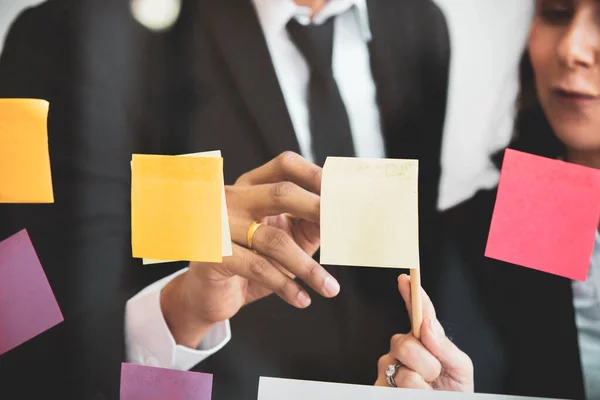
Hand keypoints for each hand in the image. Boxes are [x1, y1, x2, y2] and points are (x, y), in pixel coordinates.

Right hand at [160, 152, 339, 347]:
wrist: (208, 293)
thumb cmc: (251, 260)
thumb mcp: (283, 237)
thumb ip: (308, 223)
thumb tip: (343, 217)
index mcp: (251, 186)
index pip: (285, 165)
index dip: (316, 175)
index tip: (342, 193)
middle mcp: (233, 197)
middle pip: (282, 193)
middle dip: (318, 210)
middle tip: (345, 230)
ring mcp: (220, 224)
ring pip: (275, 239)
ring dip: (308, 268)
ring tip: (329, 287)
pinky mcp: (213, 254)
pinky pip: (258, 268)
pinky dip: (285, 286)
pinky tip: (301, 299)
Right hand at [375, 274, 473, 391]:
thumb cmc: (453, 390)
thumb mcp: (460, 368)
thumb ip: (445, 346)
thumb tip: (427, 323)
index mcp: (423, 339)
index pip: (415, 313)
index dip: (410, 295)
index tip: (405, 279)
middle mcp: (402, 349)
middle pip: (404, 343)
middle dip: (427, 362)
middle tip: (435, 376)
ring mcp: (388, 367)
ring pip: (402, 368)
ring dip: (422, 384)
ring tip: (427, 389)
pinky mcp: (380, 386)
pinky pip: (396, 387)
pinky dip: (415, 394)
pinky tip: (413, 395)